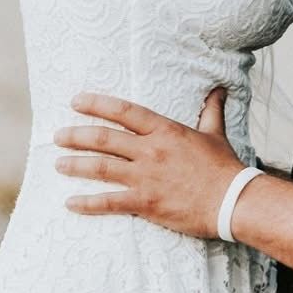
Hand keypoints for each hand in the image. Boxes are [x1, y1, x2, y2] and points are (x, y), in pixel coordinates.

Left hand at [53, 86, 238, 232]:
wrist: (233, 201)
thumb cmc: (225, 168)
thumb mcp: (215, 134)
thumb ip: (211, 111)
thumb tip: (218, 89)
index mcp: (165, 131)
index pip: (124, 111)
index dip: (97, 104)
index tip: (76, 101)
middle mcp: (150, 151)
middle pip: (104, 139)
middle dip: (76, 136)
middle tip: (58, 136)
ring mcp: (146, 177)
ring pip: (101, 168)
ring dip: (75, 165)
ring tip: (58, 164)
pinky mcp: (146, 203)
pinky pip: (110, 202)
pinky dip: (87, 203)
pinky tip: (70, 203)